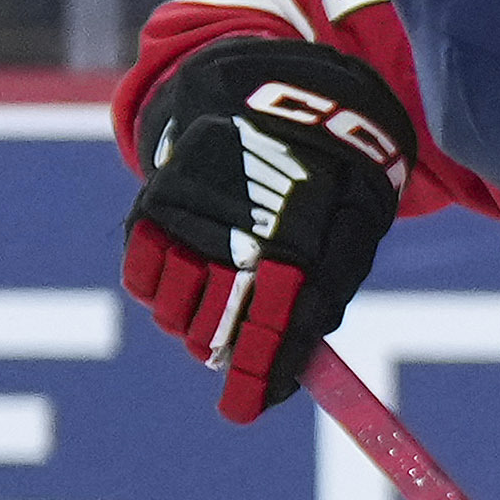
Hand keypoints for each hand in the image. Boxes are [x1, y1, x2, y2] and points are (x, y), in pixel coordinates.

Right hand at [121, 30, 415, 420]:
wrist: (274, 88)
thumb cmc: (331, 168)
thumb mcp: (357, 217)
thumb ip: (332, 284)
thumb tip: (304, 354)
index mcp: (298, 232)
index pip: (274, 320)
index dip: (259, 372)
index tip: (245, 411)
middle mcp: (235, 226)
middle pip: (217, 323)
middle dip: (226, 356)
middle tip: (236, 366)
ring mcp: (188, 214)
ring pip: (172, 307)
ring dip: (193, 327)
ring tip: (215, 318)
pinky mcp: (154, 203)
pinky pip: (142, 274)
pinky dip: (160, 292)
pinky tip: (185, 285)